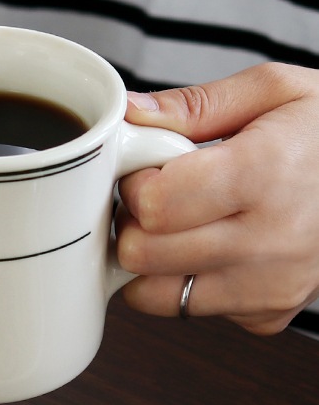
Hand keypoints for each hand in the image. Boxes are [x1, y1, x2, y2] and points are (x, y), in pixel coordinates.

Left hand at [116, 62, 318, 334]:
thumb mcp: (274, 90)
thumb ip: (193, 105)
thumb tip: (130, 117)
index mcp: (265, 175)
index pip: (155, 205)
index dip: (135, 186)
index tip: (147, 171)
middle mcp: (270, 241)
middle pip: (143, 255)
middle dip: (132, 224)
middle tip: (157, 200)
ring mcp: (271, 285)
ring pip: (154, 295)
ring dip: (149, 262)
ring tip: (178, 226)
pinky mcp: (268, 313)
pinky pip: (190, 309)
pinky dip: (184, 283)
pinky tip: (211, 249)